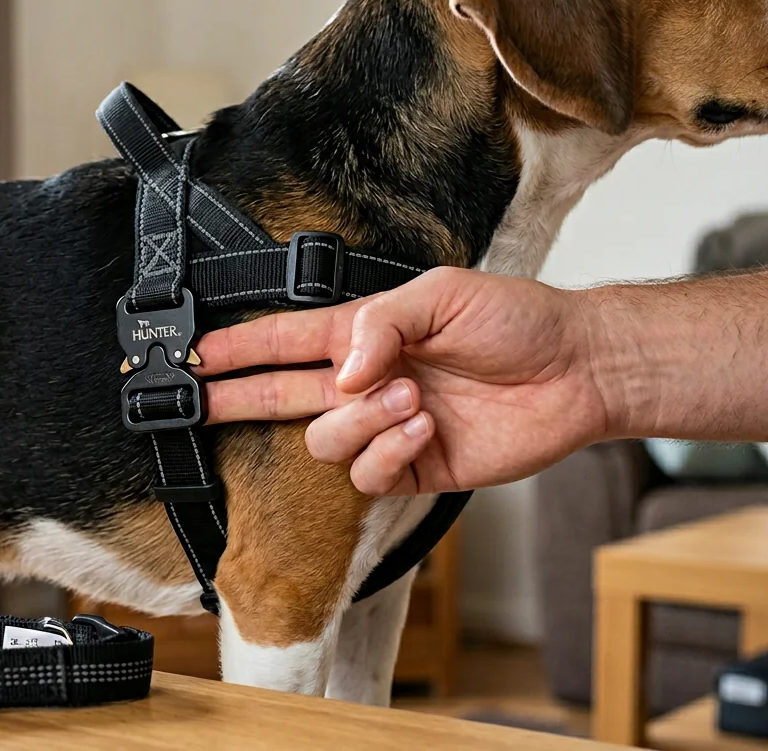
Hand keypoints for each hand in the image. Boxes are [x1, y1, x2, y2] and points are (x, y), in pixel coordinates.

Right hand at [197, 267, 613, 494]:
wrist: (575, 370)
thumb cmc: (515, 320)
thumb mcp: (442, 294)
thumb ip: (380, 325)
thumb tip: (339, 374)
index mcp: (362, 335)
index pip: (282, 341)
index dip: (235, 348)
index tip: (192, 355)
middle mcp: (365, 383)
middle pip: (279, 394)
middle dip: (235, 396)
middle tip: (195, 401)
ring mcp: (387, 428)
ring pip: (325, 440)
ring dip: (359, 420)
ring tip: (410, 397)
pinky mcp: (413, 468)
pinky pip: (368, 474)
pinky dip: (390, 450)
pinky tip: (425, 427)